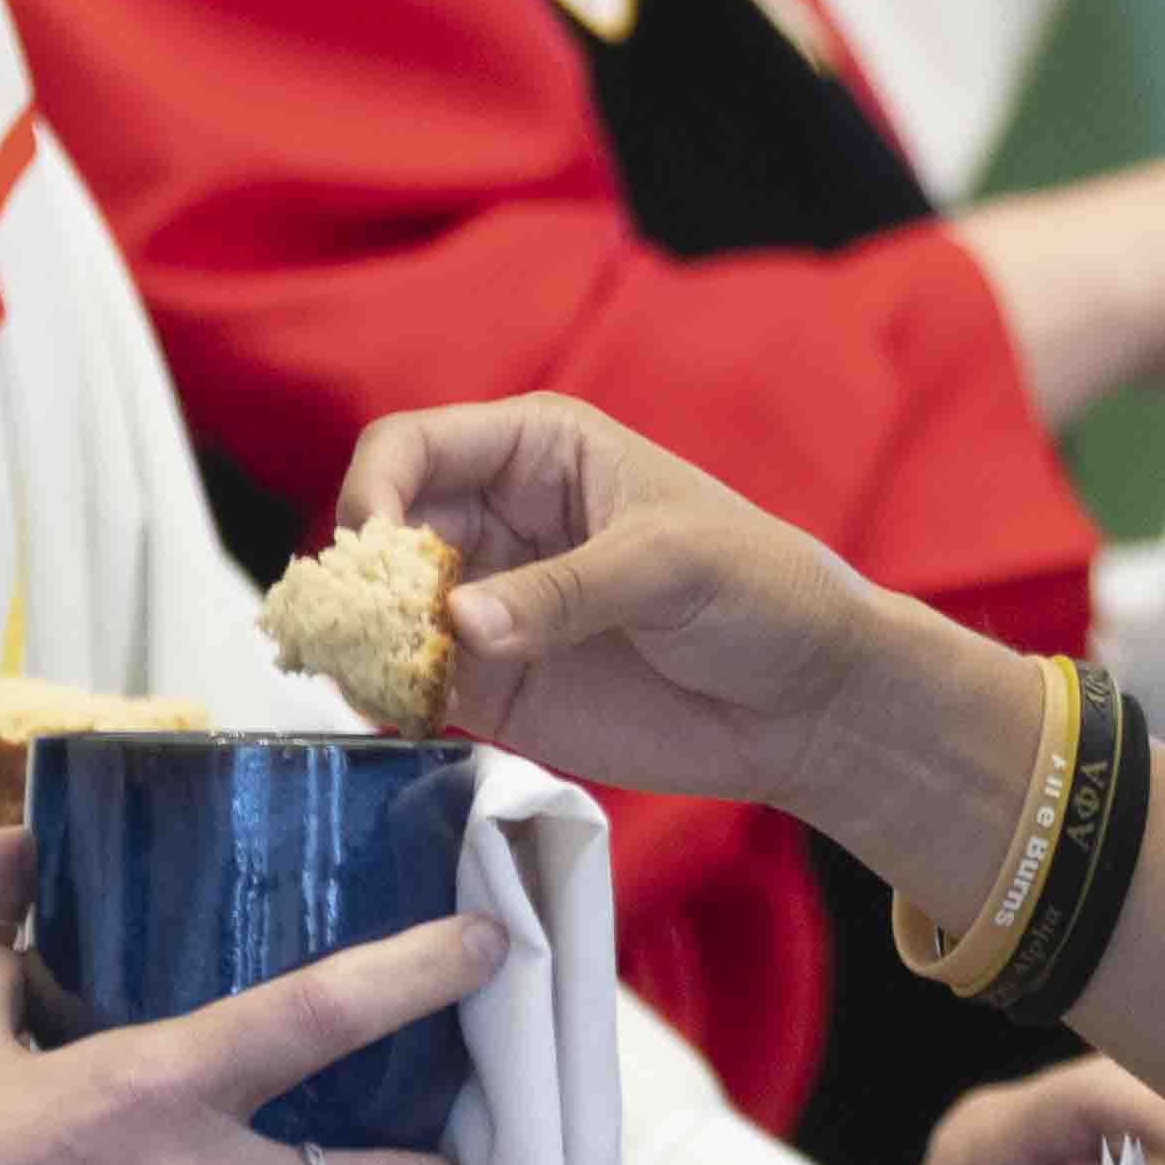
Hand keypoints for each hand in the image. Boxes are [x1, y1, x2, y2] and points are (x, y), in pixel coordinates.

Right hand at [350, 394, 1036, 877]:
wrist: (808, 700)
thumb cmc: (762, 592)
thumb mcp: (674, 568)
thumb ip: (568, 592)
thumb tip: (459, 621)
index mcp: (536, 450)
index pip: (413, 447)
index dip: (375, 489)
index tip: (374, 550)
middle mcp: (495, 521)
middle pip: (381, 532)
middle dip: (356, 578)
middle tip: (356, 632)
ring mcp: (488, 606)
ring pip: (382, 613)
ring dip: (357, 643)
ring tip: (363, 681)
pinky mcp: (493, 684)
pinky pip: (411, 684)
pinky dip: (385, 698)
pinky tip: (389, 717)